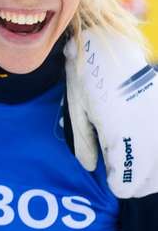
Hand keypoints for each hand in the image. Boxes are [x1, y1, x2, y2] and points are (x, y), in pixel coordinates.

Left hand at [64, 27, 157, 197]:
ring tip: (141, 173)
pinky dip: (157, 154)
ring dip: (153, 173)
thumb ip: (85, 143)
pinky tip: (150, 155)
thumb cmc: (89, 78)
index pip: (127, 180)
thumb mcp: (79, 110)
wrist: (111, 46)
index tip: (114, 183)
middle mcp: (146, 133)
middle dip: (139, 183)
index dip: (119, 184)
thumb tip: (91, 167)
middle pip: (151, 178)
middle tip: (127, 182)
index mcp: (120, 136)